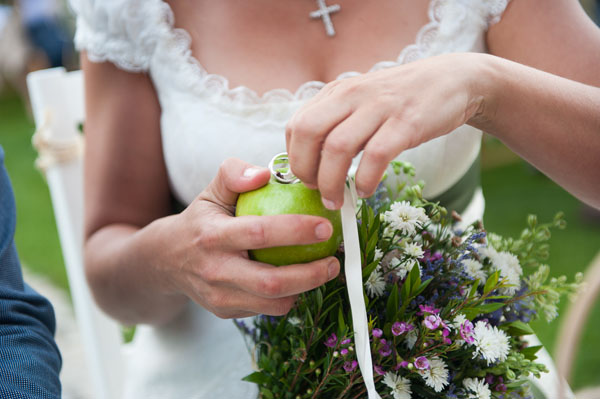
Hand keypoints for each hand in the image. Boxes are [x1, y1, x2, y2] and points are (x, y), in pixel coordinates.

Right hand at [161, 158, 340, 318]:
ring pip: (273, 303)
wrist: (165, 261)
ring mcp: (219, 297)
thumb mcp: (210, 192)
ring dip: (306, 289)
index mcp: (211, 236)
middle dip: (311, 274)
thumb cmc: (199, 221)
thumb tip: (264, 173)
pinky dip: (289, 297)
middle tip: (334, 260)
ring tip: (325, 270)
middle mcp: (214, 270)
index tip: (325, 226)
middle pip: (271, 282)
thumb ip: (233, 174)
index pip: (259, 233)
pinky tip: (301, 280)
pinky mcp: (225, 312)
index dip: (296, 230)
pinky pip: (266, 310)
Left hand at [286, 53, 486, 208]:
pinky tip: (366, 190)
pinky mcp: (406, 122)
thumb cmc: (400, 101)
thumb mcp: (361, 103)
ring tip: (337, 201)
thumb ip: (337, 125)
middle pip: (308, 132)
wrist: (452, 80)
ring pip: (337, 147)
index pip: (297, 125)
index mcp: (336, 92)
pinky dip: (365, 180)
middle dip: (305, 170)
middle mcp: (352, 95)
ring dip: (331, 182)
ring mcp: (378, 107)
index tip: (307, 178)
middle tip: (317, 192)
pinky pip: (375, 156)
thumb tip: (314, 165)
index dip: (295, 157)